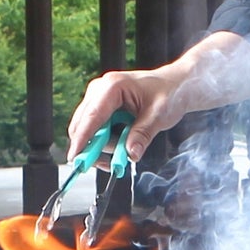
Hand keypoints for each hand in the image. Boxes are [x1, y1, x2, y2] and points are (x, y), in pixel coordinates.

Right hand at [65, 31, 249, 162]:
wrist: (174, 85)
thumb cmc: (168, 93)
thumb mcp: (159, 116)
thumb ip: (143, 135)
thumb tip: (131, 154)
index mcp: (112, 87)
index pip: (90, 117)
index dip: (82, 140)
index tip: (75, 158)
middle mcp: (99, 91)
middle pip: (81, 126)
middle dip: (94, 148)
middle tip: (111, 164)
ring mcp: (97, 99)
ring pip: (86, 131)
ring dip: (103, 147)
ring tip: (125, 149)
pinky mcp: (100, 108)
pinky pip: (94, 131)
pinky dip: (105, 143)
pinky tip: (121, 145)